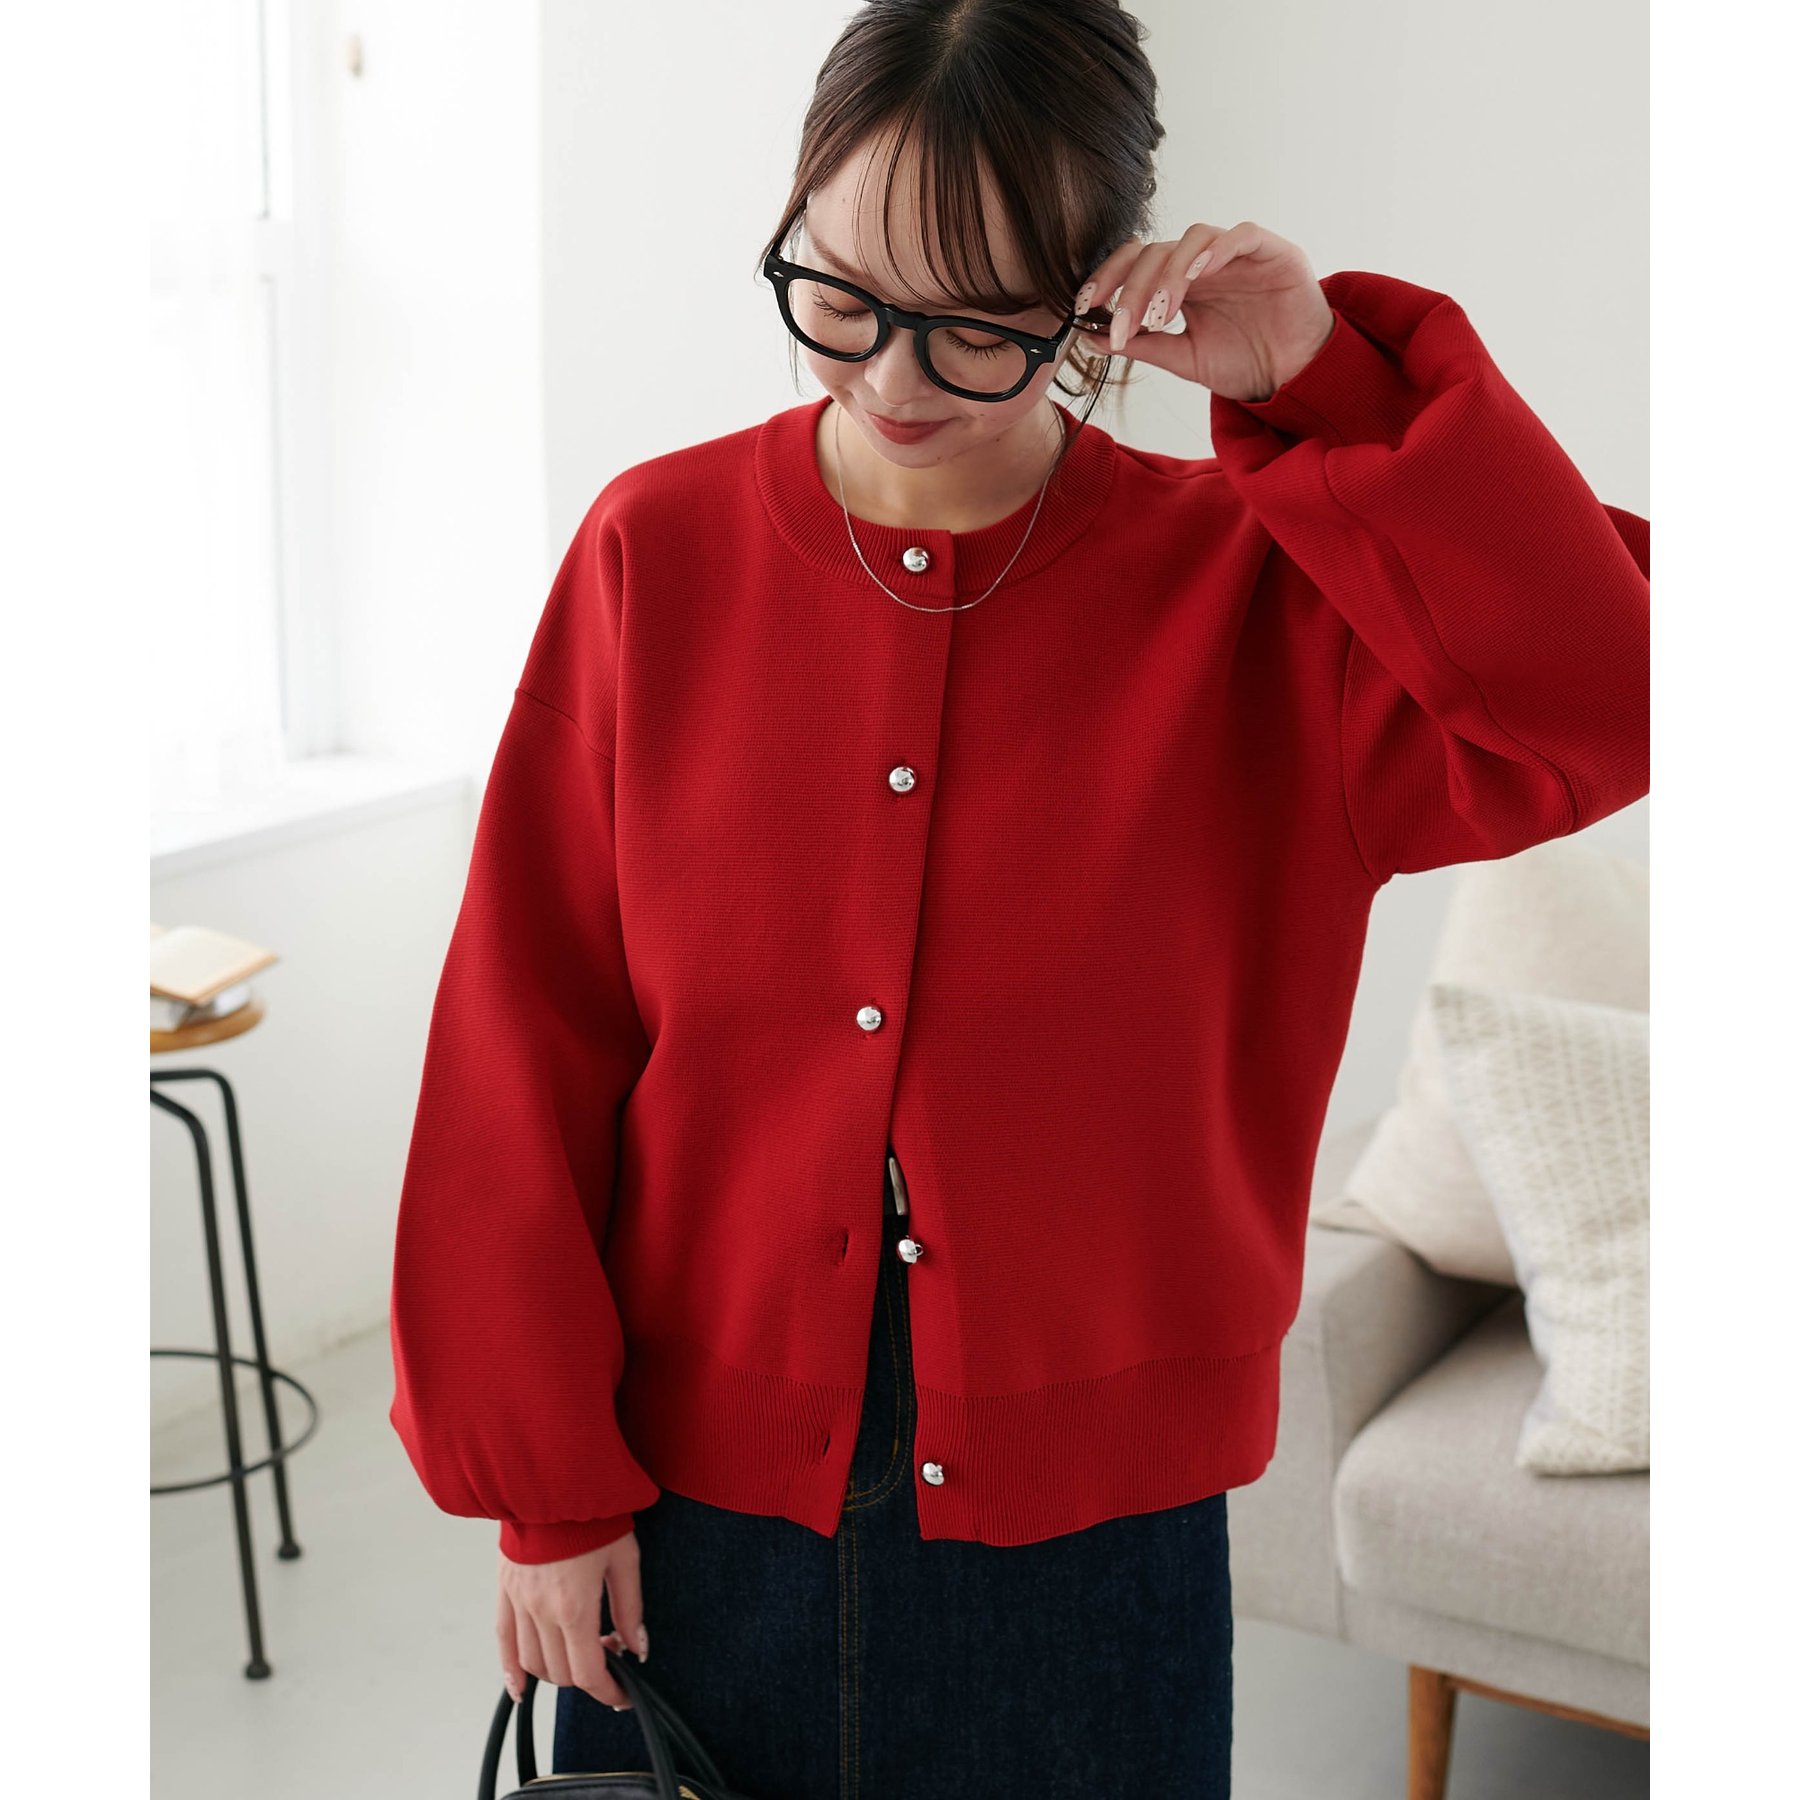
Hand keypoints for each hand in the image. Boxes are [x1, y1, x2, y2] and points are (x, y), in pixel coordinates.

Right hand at [497, 1532, 647, 1711]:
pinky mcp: (505, 1590)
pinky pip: (503, 1641)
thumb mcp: (625, 1558)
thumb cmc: (593, 1514)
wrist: (554, 1480)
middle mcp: (541, 1611)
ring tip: (580, 1651)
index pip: (588, 1672)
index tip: (623, 1694)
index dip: (608, 1691)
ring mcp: (519, 1602)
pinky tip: (521, 1687)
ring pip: (533, 1662)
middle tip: (610, 1652)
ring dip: (558, 1671)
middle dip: (588, 1675)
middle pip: (561, 1672)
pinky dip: (511, 1670)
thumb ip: (630, 1608)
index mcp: (574, 1606)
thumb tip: (637, 1647)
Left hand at [1077, 220, 1335, 403]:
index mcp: (1180, 282)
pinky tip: (1198, 275)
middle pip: (1156, 251)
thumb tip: (1091, 337)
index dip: (1106, 279)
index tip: (1083, 307)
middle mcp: (1204, 262)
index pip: (1135, 263)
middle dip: (1132, 287)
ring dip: (1169, 274)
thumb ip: (1143, 345)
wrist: (1295, 377)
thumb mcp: (1184, 359)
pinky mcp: (1271, 251)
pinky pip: (1240, 235)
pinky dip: (1216, 250)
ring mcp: (1236, 253)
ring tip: (1160, 313)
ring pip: (1192, 239)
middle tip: (1122, 324)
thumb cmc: (1245, 362)